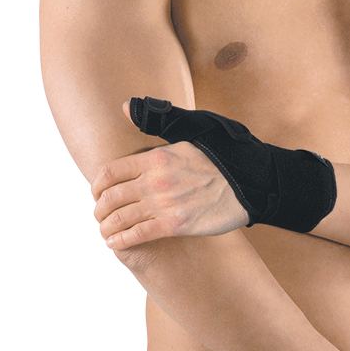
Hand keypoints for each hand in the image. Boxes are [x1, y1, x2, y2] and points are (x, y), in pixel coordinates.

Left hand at [90, 103, 249, 249]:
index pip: (109, 172)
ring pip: (119, 219)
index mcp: (156, 157)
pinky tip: (116, 244)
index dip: (97, 185)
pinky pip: (137, 236)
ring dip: (106, 227)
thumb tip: (125, 106)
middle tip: (100, 214)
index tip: (97, 192)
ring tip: (106, 231)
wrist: (253, 183)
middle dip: (99, 208)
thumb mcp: (192, 127)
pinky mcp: (176, 226)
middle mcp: (155, 181)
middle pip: (109, 198)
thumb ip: (157, 120)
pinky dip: (121, 241)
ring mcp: (165, 204)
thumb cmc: (226, 153)